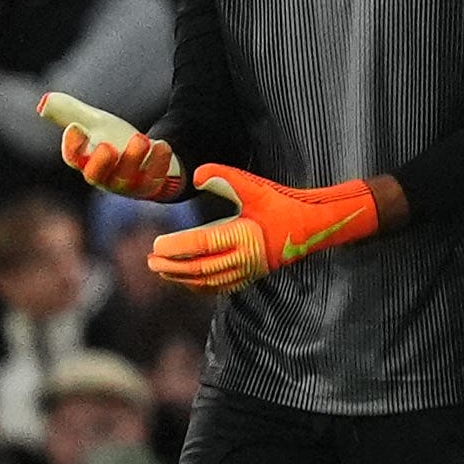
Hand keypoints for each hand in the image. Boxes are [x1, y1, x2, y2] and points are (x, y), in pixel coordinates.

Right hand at [41, 93, 184, 201]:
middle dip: (100, 162)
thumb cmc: (113, 139)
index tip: (75, 126)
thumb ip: (70, 112)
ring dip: (134, 158)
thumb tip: (45, 101)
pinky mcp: (151, 185)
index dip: (72, 145)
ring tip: (141, 138)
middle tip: (106, 146)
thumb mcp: (94, 122)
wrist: (149, 156)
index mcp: (86, 161)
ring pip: (128, 178)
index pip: (73, 158)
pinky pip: (155, 178)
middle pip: (97, 175)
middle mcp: (104, 176)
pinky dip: (159, 162)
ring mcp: (128, 183)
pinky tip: (162, 144)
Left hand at [149, 166, 380, 293]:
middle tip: (151, 261)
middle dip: (172, 266)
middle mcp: (245, 258)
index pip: (201, 245)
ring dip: (182, 278)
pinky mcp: (251, 276)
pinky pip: (221, 287)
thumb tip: (195, 176)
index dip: (176, 246)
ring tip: (162, 271)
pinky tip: (187, 282)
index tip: (157, 244)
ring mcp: (248, 270)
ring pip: (208, 281)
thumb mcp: (254, 186)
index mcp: (243, 235)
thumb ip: (223, 176)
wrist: (311, 226)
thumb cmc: (282, 204)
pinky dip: (200, 287)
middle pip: (200, 268)